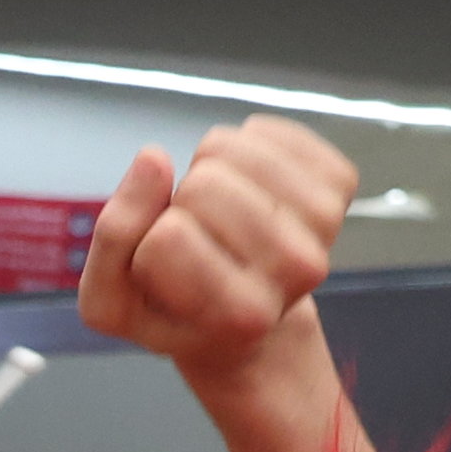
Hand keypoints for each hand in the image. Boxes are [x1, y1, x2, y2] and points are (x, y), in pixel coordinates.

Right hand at [76, 115, 353, 379]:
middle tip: (195, 234)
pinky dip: (243, 145)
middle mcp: (297, 269)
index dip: (150, 243)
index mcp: (241, 314)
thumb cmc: (176, 311)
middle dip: (181, 200)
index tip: (168, 270)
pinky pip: (267, 130)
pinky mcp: (338, 183)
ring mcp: (326, 223)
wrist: (249, 322)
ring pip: (232, 147)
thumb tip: (153, 158)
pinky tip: (246, 183)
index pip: (167, 237)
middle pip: (204, 187)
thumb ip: (114, 237)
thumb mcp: (112, 302)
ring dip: (208, 167)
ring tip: (218, 207)